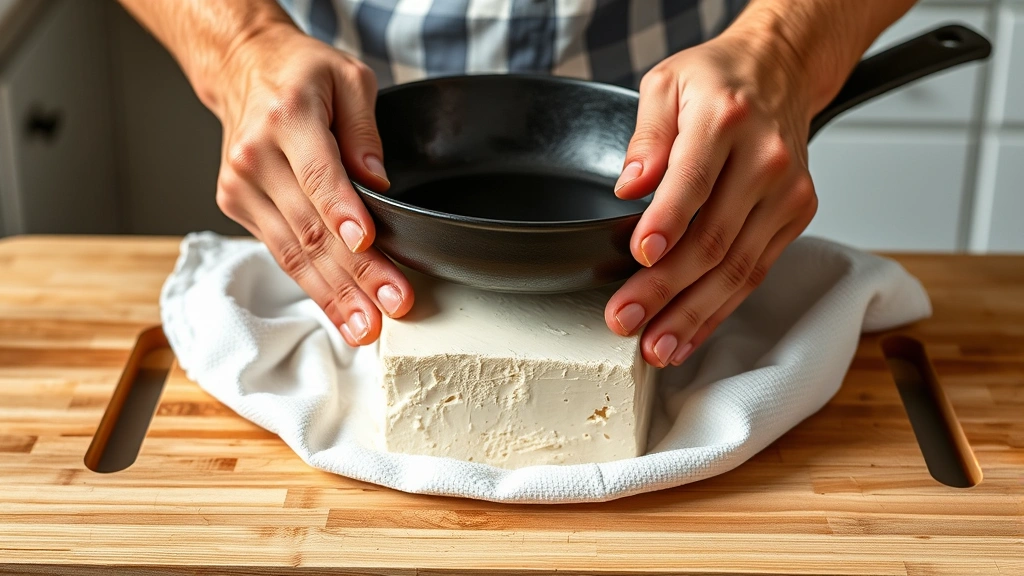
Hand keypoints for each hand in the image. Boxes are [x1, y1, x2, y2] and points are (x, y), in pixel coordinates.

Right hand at [211, 24, 412, 345]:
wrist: (241, 68)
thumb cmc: (302, 74)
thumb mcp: (349, 78)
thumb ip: (365, 130)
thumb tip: (379, 183)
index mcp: (289, 116)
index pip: (319, 173)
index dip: (343, 212)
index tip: (368, 243)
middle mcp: (257, 155)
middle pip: (312, 225)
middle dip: (356, 272)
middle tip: (392, 304)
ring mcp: (242, 185)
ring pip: (294, 251)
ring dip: (335, 294)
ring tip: (366, 326)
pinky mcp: (237, 205)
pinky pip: (282, 252)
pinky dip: (313, 285)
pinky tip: (340, 311)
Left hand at [604, 29, 817, 367]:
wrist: (780, 71)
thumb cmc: (716, 81)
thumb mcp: (665, 83)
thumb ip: (645, 136)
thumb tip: (629, 185)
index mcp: (725, 120)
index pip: (693, 181)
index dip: (666, 223)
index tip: (640, 256)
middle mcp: (763, 160)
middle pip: (713, 238)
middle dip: (665, 288)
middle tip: (625, 319)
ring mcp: (785, 193)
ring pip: (738, 268)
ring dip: (693, 314)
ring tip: (655, 345)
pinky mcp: (795, 217)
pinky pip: (755, 273)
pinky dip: (719, 309)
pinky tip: (689, 333)